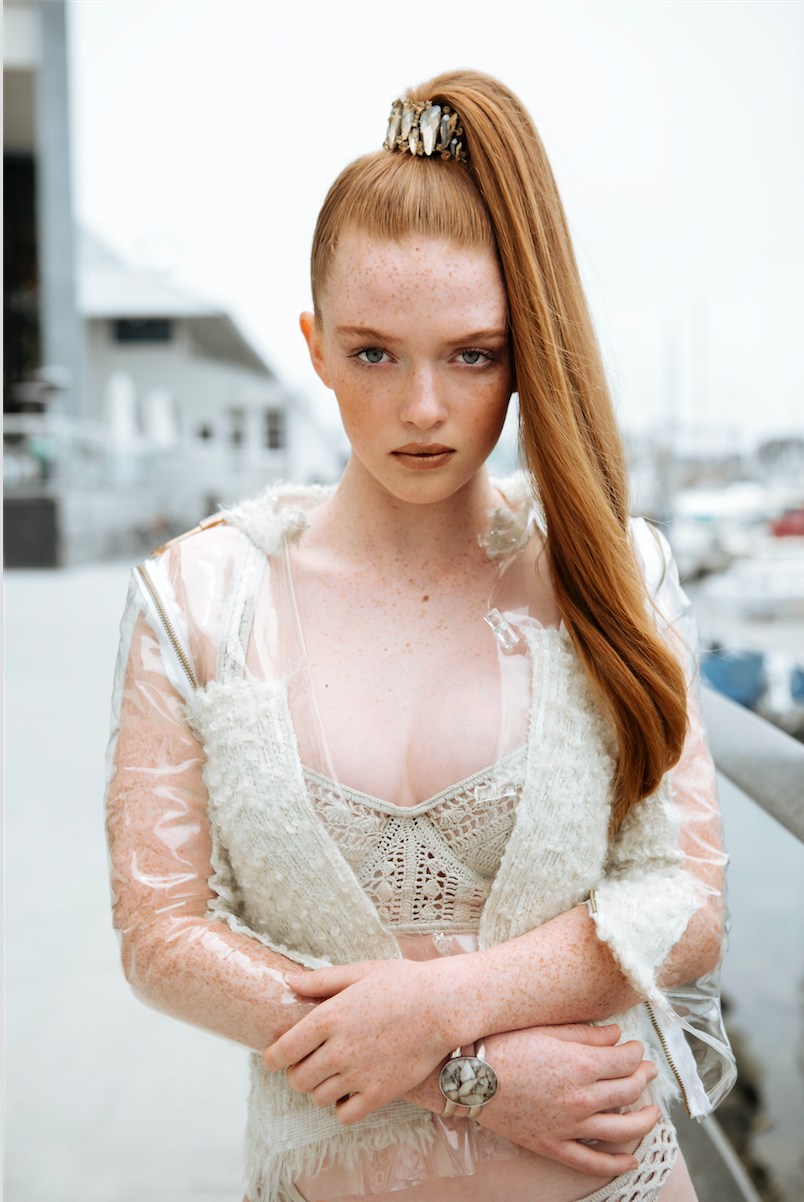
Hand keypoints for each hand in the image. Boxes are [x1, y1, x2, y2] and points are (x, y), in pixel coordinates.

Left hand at [262, 960, 455, 1123]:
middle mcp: (338, 1050)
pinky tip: (350, 1091)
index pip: (282, 1052)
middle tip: (309, 1063)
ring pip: (318, 1098)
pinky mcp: (380, 1093)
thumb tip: (290, 982)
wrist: (443, 1005)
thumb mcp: (360, 972)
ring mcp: (359, 1074)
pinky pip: (345, 1115)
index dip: (272, 1058)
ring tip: (332, 1075)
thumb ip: (322, 980)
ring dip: (319, 1089)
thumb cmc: (402, 983)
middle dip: (297, 1073)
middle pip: (297, 1080)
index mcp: (328, 1017)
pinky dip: (342, 1107)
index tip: (275, 1058)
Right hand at [406, 1023, 659, 1175]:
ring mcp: (570, 1126)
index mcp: (581, 1065)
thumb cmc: (504, 1045)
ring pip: (622, 1130)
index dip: (636, 1053)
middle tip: (648, 1072)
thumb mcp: (547, 1029)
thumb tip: (617, 1035)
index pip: (625, 1061)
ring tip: (652, 1113)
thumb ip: (586, 1034)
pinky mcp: (554, 1145)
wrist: (470, 1077)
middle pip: (629, 1092)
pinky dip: (616, 1163)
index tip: (636, 1049)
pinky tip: (631, 1159)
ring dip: (644, 1121)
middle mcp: (582, 1098)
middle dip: (644, 1079)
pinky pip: (593, 1161)